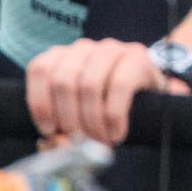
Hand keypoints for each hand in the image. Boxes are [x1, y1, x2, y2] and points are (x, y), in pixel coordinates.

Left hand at [26, 38, 189, 144]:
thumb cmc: (107, 105)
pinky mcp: (137, 59)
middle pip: (63, 81)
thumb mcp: (78, 107)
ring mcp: (113, 50)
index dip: (40, 103)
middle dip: (68, 118)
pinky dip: (114, 116)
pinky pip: (119, 87)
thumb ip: (61, 120)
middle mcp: (85, 48)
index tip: (50, 130)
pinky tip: (116, 134)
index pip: (41, 69)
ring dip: (91, 121)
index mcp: (64, 55)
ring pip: (89, 85)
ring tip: (99, 141)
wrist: (150, 95)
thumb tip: (49, 142)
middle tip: (78, 141)